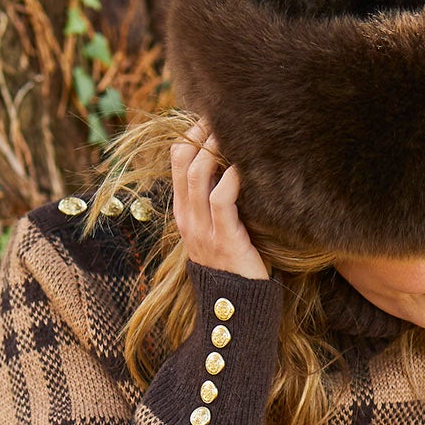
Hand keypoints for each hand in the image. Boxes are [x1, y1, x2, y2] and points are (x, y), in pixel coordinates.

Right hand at [170, 120, 268, 281]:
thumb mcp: (219, 231)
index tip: (212, 117)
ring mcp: (203, 229)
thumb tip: (234, 167)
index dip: (192, 135)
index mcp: (184, 213)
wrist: (237, 309)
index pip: (177, 161)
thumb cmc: (236, 265)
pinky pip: (222, 199)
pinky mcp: (225, 239)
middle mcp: (188, 218)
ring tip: (233, 132)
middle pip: (183, 160)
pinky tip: (246, 167)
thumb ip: (218, 204)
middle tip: (222, 114)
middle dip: (201, 133)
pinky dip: (233, 178)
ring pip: (198, 175)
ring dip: (215, 148)